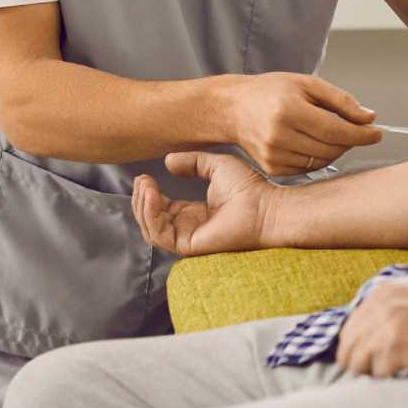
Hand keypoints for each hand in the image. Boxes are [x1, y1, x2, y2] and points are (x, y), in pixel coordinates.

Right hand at [132, 151, 280, 256]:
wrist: (266, 206)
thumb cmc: (250, 188)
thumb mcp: (216, 166)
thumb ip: (192, 162)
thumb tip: (168, 161)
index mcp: (194, 214)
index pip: (161, 208)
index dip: (149, 194)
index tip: (145, 177)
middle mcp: (189, 228)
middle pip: (151, 220)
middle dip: (142, 200)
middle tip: (142, 180)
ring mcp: (188, 238)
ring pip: (151, 229)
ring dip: (143, 206)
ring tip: (146, 185)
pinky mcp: (189, 246)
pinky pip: (160, 235)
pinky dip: (150, 214)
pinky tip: (152, 195)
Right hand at [216, 73, 383, 175]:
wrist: (233, 109)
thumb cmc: (270, 92)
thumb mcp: (307, 83)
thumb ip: (340, 100)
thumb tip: (368, 117)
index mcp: (289, 111)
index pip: (336, 130)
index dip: (361, 134)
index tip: (377, 133)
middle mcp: (279, 136)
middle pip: (331, 148)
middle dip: (351, 141)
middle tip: (356, 129)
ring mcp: (273, 155)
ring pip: (322, 161)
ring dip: (336, 150)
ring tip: (331, 133)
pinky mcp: (271, 168)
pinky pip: (308, 169)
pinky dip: (318, 158)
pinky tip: (313, 143)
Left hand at [335, 278, 407, 376]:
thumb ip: (389, 307)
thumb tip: (370, 332)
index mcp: (381, 293)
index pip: (348, 330)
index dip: (359, 347)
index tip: (374, 356)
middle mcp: (378, 308)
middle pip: (347, 348)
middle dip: (362, 362)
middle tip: (384, 367)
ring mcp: (386, 329)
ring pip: (356, 364)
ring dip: (374, 371)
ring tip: (398, 368)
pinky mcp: (397, 350)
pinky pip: (378, 374)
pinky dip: (390, 377)